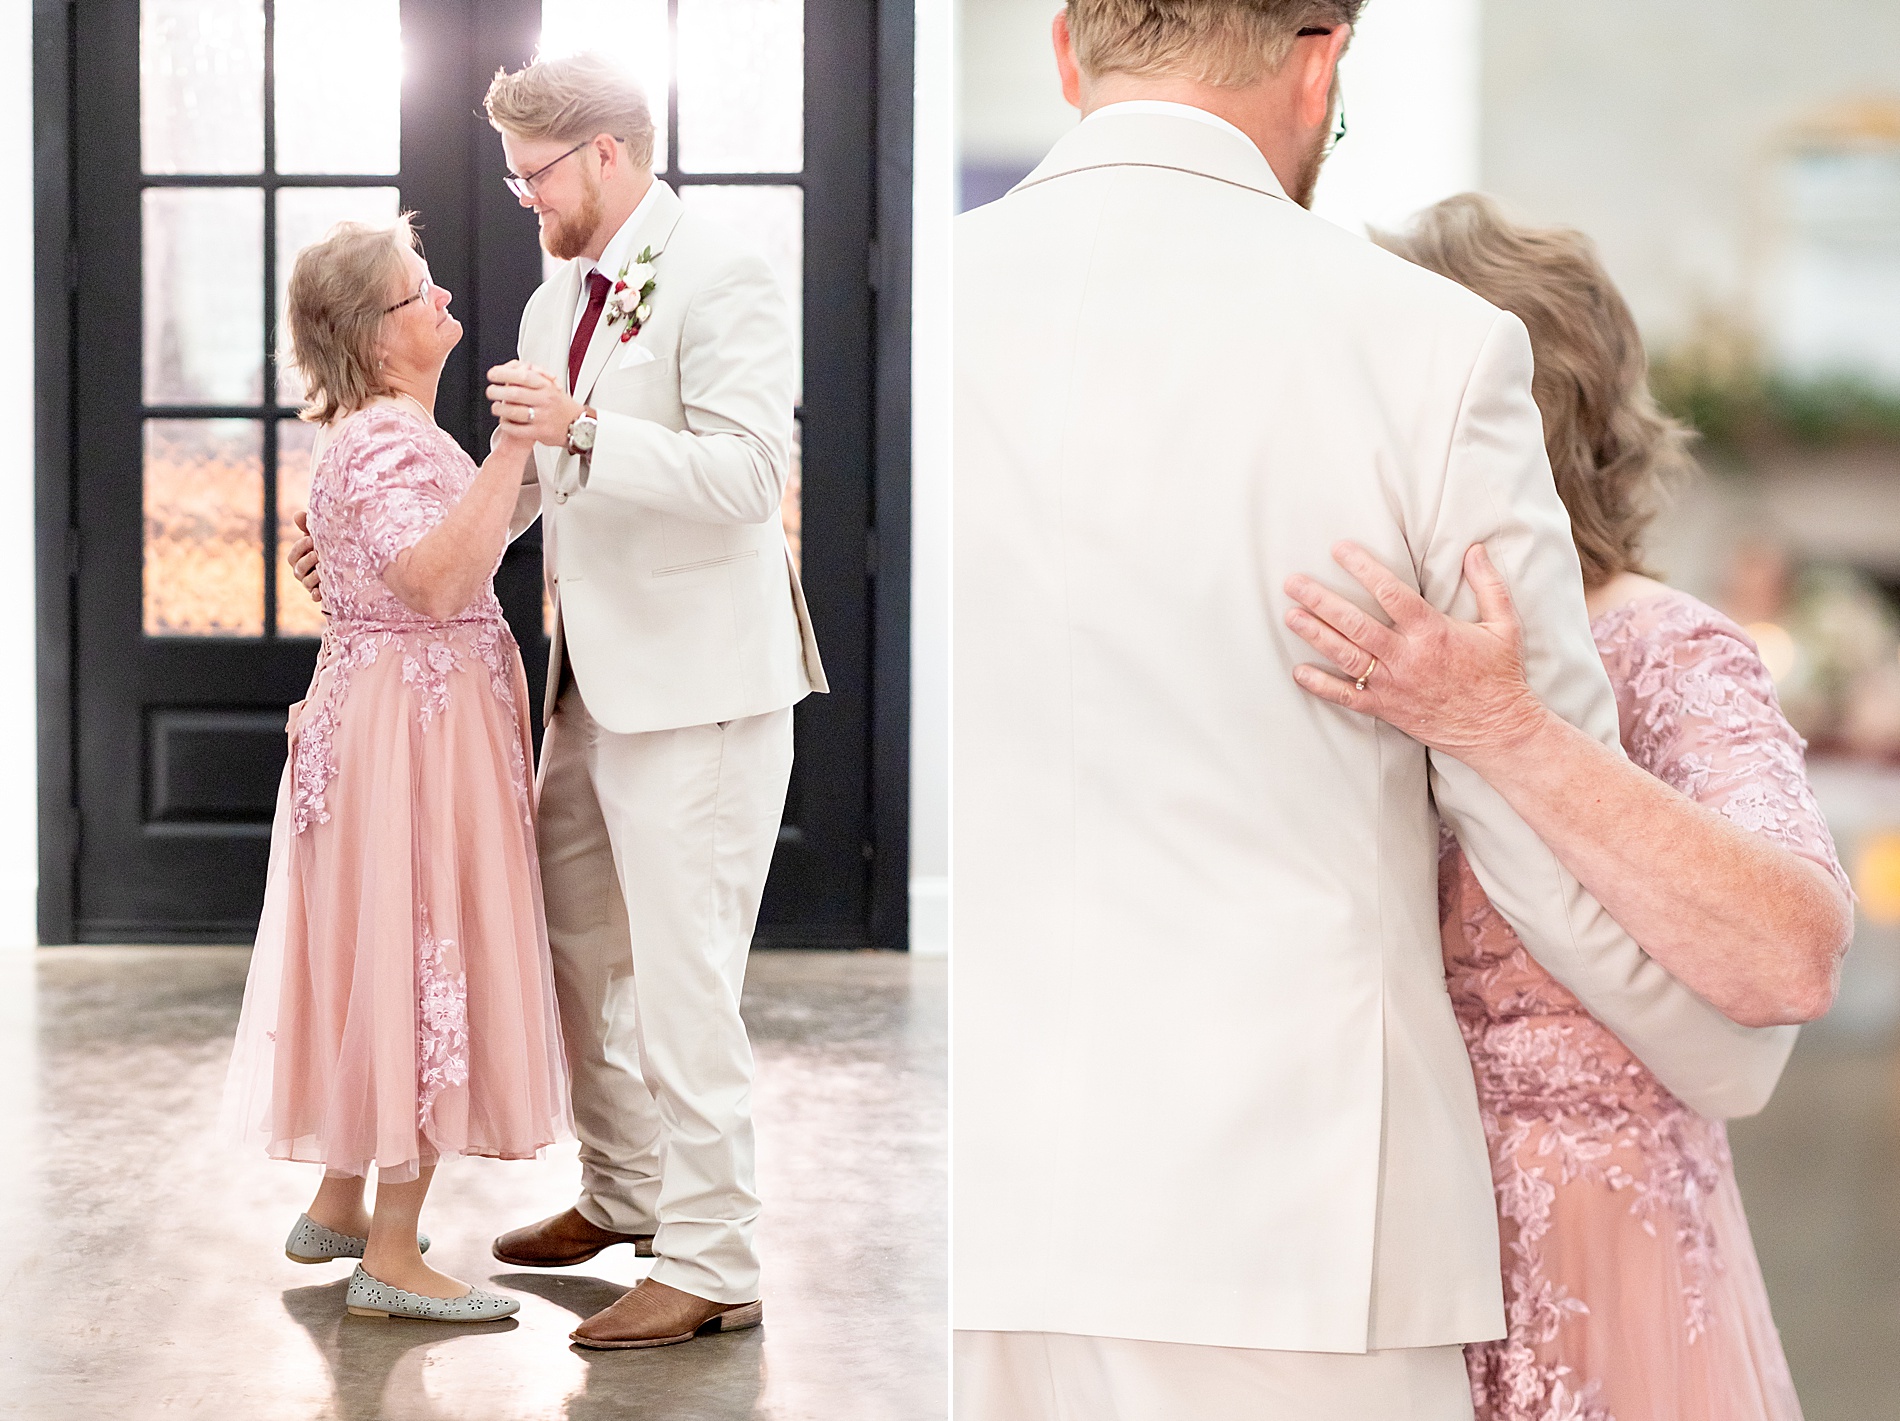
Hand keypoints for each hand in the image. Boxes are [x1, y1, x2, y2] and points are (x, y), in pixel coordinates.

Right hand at [287, 509, 320, 604]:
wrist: (347, 568)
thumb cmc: (327, 548)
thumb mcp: (318, 537)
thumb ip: (307, 527)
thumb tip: (298, 514)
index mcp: (299, 560)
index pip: (293, 556)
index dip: (300, 548)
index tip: (310, 539)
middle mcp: (303, 573)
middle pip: (298, 570)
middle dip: (306, 561)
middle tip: (317, 554)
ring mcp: (311, 584)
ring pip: (307, 583)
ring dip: (313, 576)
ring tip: (322, 569)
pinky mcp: (322, 594)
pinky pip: (315, 597)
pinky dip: (317, 595)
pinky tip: (320, 592)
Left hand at [487, 361, 582, 448]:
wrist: (579, 426)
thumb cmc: (560, 405)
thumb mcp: (551, 386)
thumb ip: (533, 376)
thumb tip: (512, 368)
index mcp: (546, 386)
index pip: (523, 377)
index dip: (505, 374)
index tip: (492, 374)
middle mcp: (545, 401)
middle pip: (516, 394)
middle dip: (497, 392)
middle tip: (490, 391)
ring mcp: (543, 417)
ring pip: (515, 413)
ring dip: (500, 409)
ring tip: (495, 407)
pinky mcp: (540, 432)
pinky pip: (518, 429)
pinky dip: (507, 425)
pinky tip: (504, 422)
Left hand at [1282, 541, 1547, 761]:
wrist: (1498, 728)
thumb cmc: (1499, 675)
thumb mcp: (1503, 625)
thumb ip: (1488, 585)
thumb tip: (1476, 550)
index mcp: (1432, 631)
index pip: (1390, 592)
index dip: (1362, 567)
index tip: (1338, 549)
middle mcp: (1407, 656)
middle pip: (1355, 623)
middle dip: (1321, 600)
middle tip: (1293, 583)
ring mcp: (1393, 684)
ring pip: (1346, 656)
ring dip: (1315, 635)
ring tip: (1290, 616)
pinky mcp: (1386, 709)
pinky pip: (1347, 697)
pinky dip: (1321, 686)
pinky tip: (1298, 672)